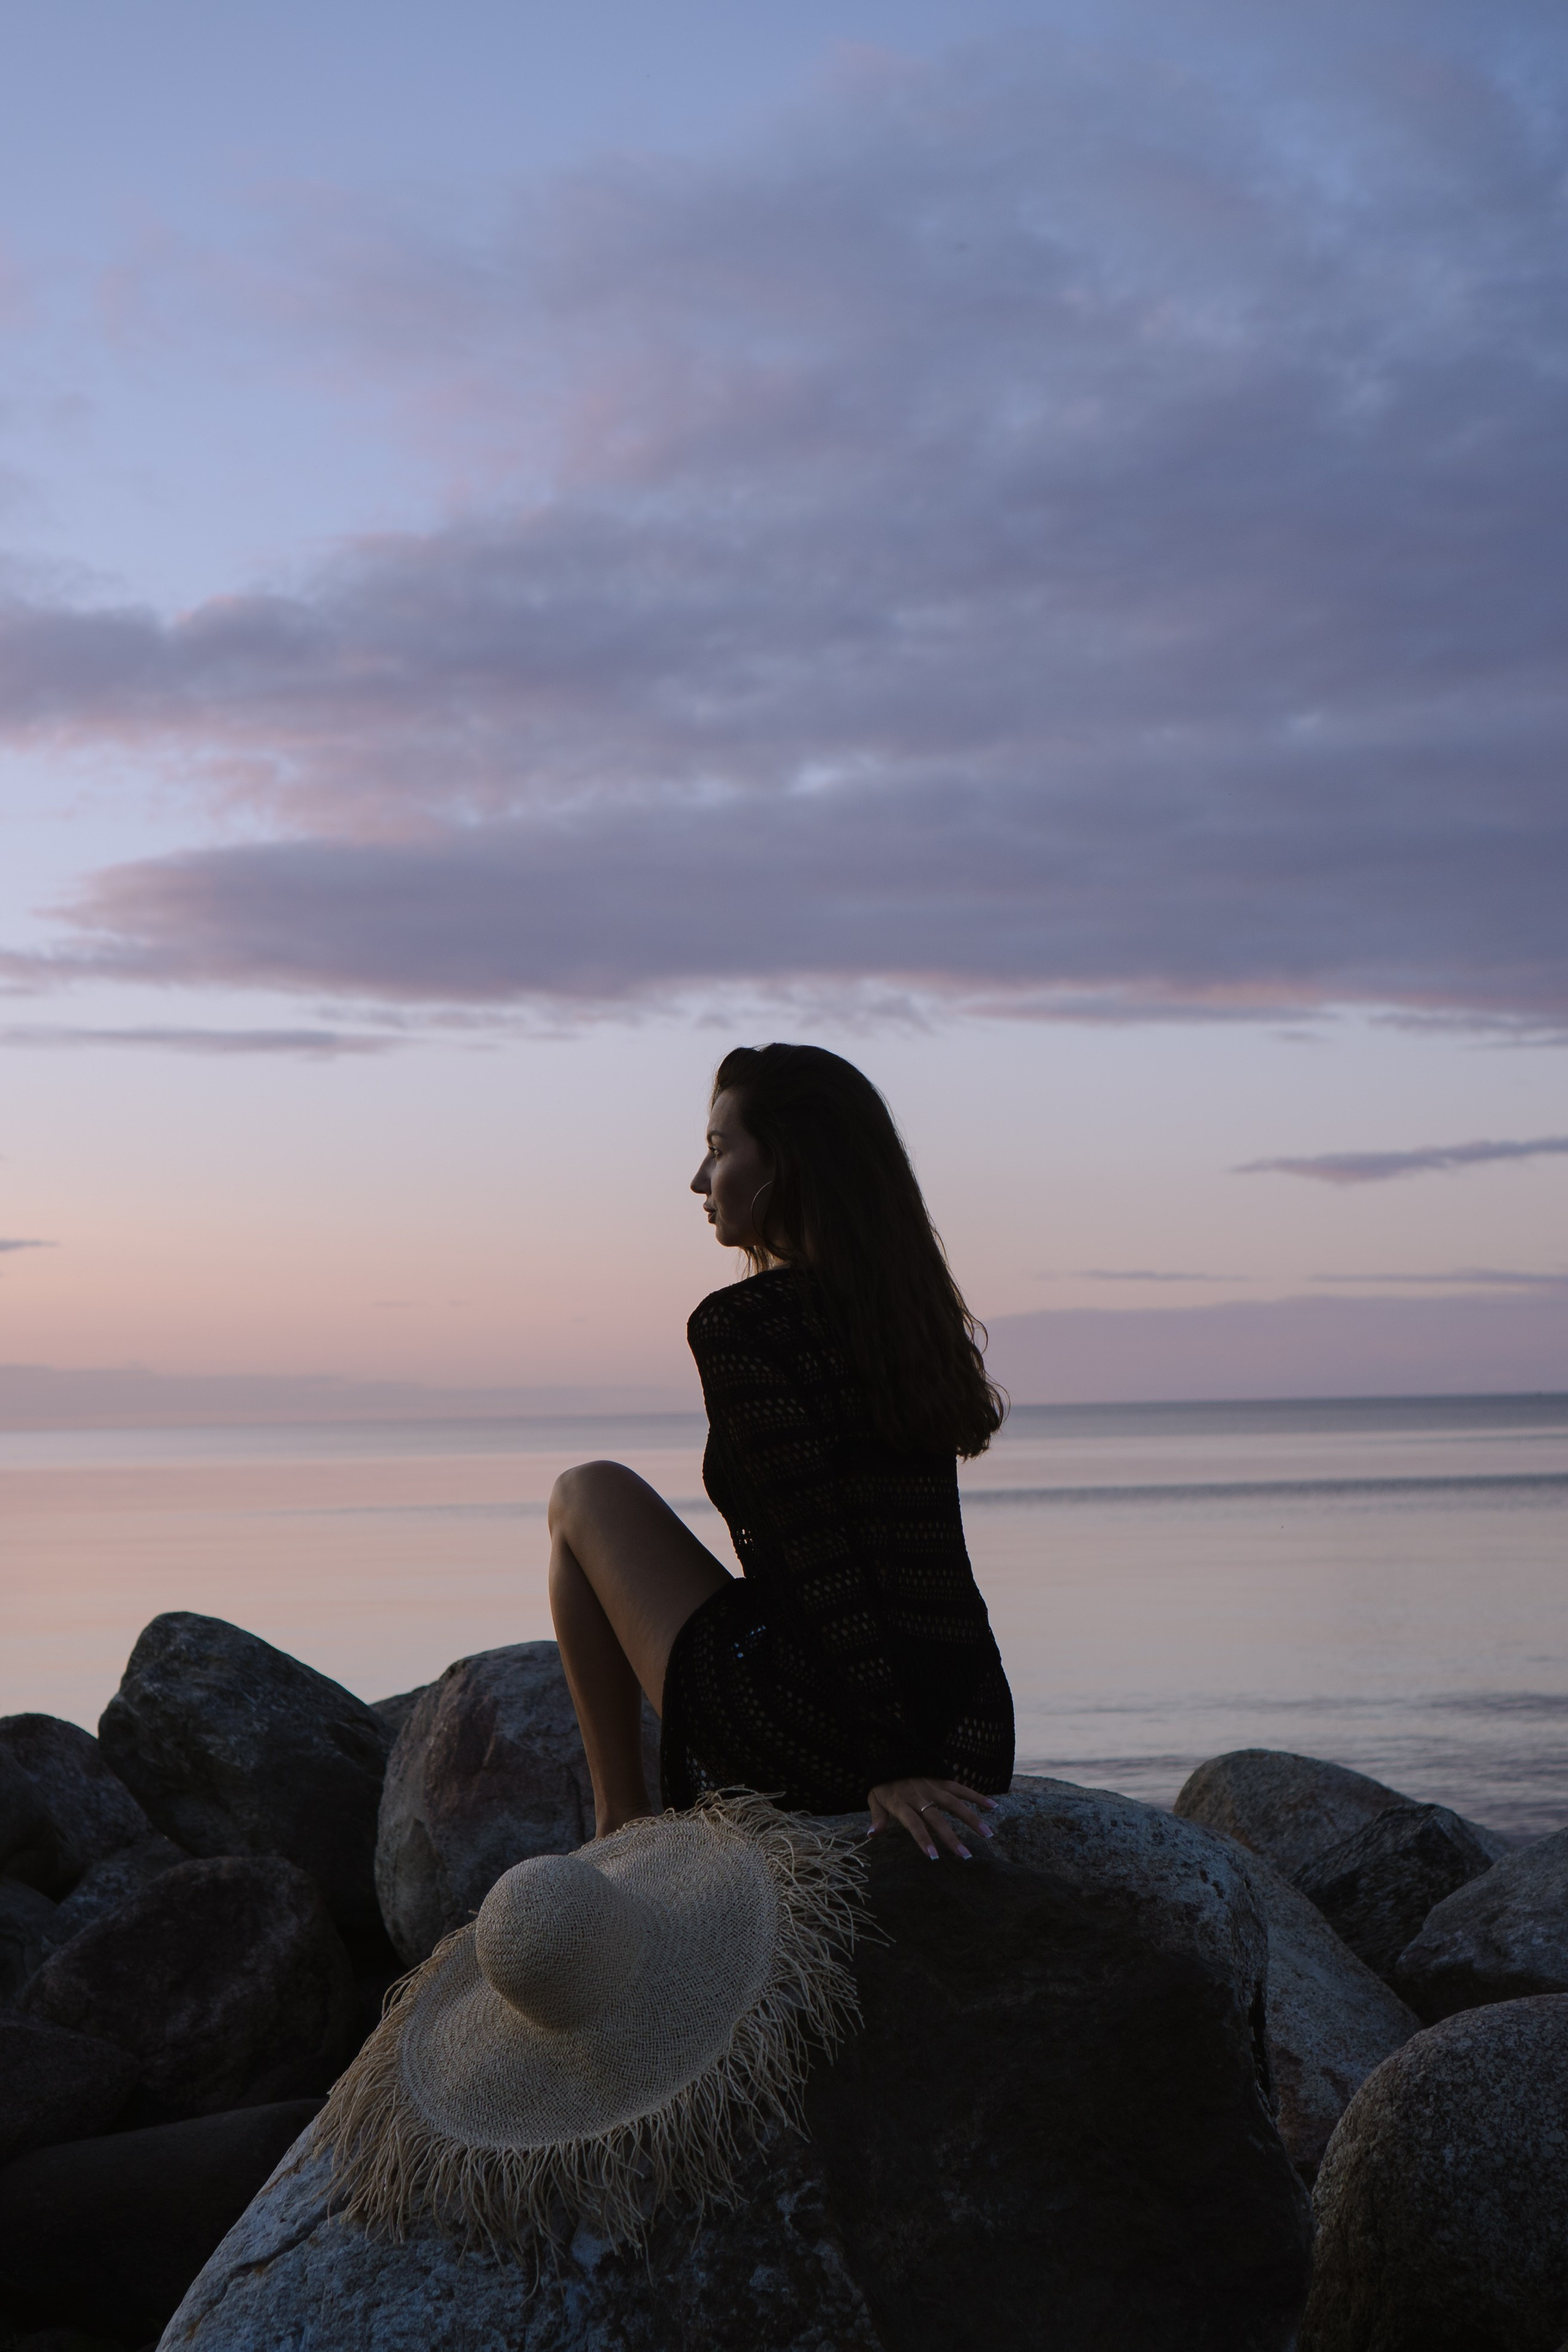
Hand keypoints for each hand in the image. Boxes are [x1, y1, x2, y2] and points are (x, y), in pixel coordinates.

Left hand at [867, 1777, 996, 1860]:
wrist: (891, 1753)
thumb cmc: (883, 1783)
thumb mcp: (874, 1798)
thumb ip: (877, 1817)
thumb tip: (872, 1836)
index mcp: (902, 1803)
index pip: (914, 1824)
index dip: (924, 1840)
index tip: (935, 1857)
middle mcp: (920, 1796)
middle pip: (937, 1818)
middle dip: (952, 1837)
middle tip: (966, 1855)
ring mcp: (933, 1787)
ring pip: (954, 1804)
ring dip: (971, 1819)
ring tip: (987, 1834)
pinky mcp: (942, 1780)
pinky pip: (961, 1788)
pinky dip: (977, 1796)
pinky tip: (992, 1807)